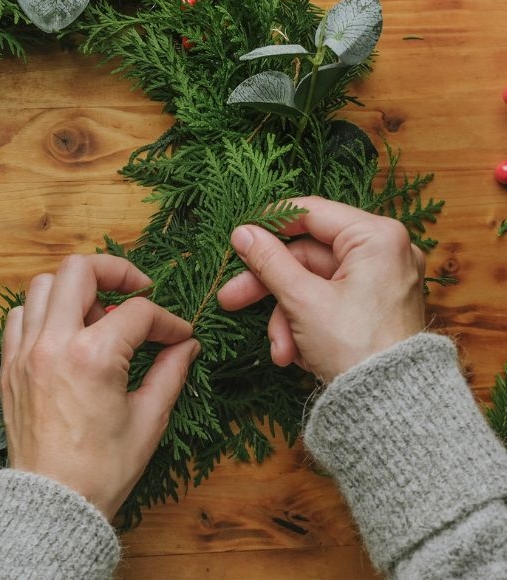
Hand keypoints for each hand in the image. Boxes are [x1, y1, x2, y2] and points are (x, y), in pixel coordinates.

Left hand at [0, 254, 199, 520]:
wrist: (50, 506)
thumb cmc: (101, 471)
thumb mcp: (148, 420)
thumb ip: (169, 373)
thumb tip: (186, 346)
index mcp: (93, 356)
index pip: (138, 312)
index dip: (168, 321)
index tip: (179, 337)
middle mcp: (53, 343)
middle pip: (80, 269)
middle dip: (115, 271)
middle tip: (136, 290)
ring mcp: (25, 352)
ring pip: (43, 285)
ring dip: (75, 289)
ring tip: (98, 315)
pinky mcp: (8, 366)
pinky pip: (19, 316)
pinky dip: (43, 312)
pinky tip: (65, 333)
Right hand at [216, 196, 425, 381]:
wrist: (393, 410)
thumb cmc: (357, 349)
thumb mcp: (302, 300)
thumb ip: (269, 261)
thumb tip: (243, 233)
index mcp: (377, 238)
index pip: (311, 213)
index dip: (270, 224)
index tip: (238, 238)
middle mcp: (385, 253)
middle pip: (307, 256)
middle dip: (271, 289)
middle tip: (231, 298)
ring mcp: (381, 281)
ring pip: (313, 285)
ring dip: (287, 317)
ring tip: (280, 350)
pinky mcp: (376, 307)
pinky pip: (329, 303)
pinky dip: (307, 325)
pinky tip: (297, 355)